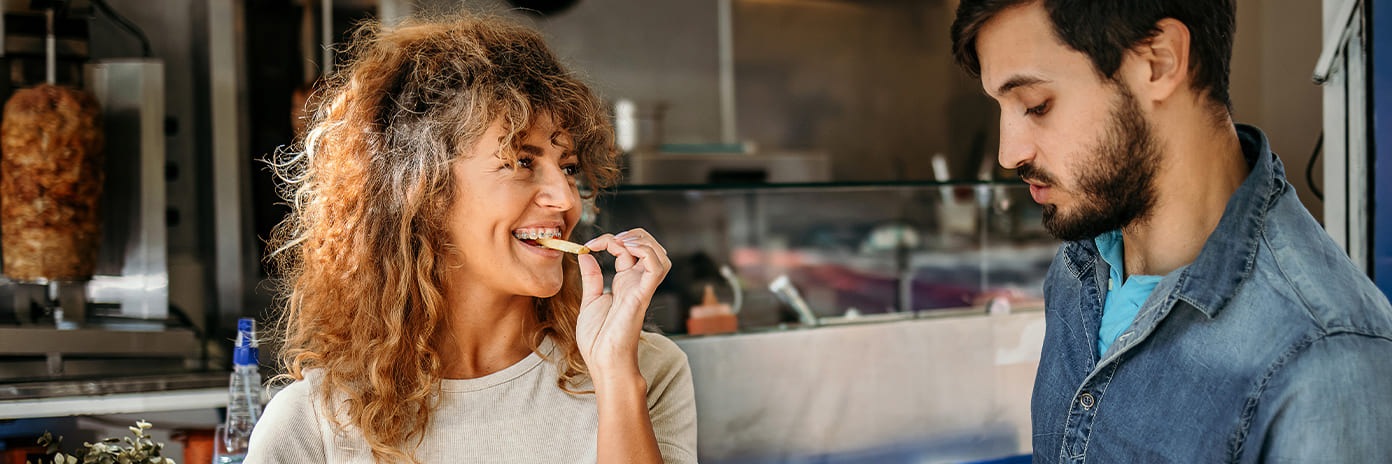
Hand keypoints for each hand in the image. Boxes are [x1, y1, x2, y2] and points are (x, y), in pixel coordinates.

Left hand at [576, 228, 670, 379]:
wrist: (603, 360)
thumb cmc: (598, 339)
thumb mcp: (590, 301)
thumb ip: (591, 277)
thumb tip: (586, 255)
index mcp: (624, 283)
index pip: (627, 250)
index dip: (610, 240)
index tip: (589, 245)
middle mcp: (636, 283)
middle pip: (648, 247)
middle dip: (633, 234)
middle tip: (611, 240)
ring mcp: (641, 289)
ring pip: (660, 254)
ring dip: (643, 241)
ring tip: (622, 242)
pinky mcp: (642, 295)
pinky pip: (657, 268)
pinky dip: (646, 252)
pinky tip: (628, 250)